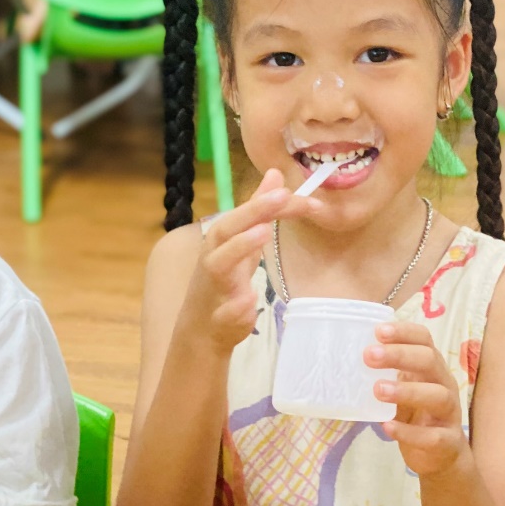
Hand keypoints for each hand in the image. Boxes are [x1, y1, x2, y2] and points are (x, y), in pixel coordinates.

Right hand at [178, 169, 320, 352]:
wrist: (201, 330)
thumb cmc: (224, 281)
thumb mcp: (242, 243)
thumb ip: (258, 211)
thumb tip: (274, 175)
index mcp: (221, 240)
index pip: (244, 214)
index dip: (270, 202)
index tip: (303, 196)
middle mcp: (213, 258)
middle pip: (226, 230)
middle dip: (252, 212)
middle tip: (282, 195)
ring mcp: (214, 288)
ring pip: (219, 265)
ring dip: (240, 247)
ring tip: (264, 233)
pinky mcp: (218, 318)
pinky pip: (225, 311)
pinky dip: (237, 305)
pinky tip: (251, 300)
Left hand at [367, 322, 468, 476]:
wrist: (440, 455)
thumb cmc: (415, 414)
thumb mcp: (401, 388)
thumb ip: (384, 374)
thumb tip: (343, 358)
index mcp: (431, 367)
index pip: (424, 340)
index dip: (404, 332)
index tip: (378, 331)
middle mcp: (444, 385)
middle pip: (430, 361)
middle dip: (400, 355)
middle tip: (369, 356)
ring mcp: (449, 414)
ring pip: (438, 396)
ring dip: (407, 391)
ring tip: (378, 390)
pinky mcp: (448, 441)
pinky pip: (433, 436)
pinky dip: (409, 432)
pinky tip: (387, 426)